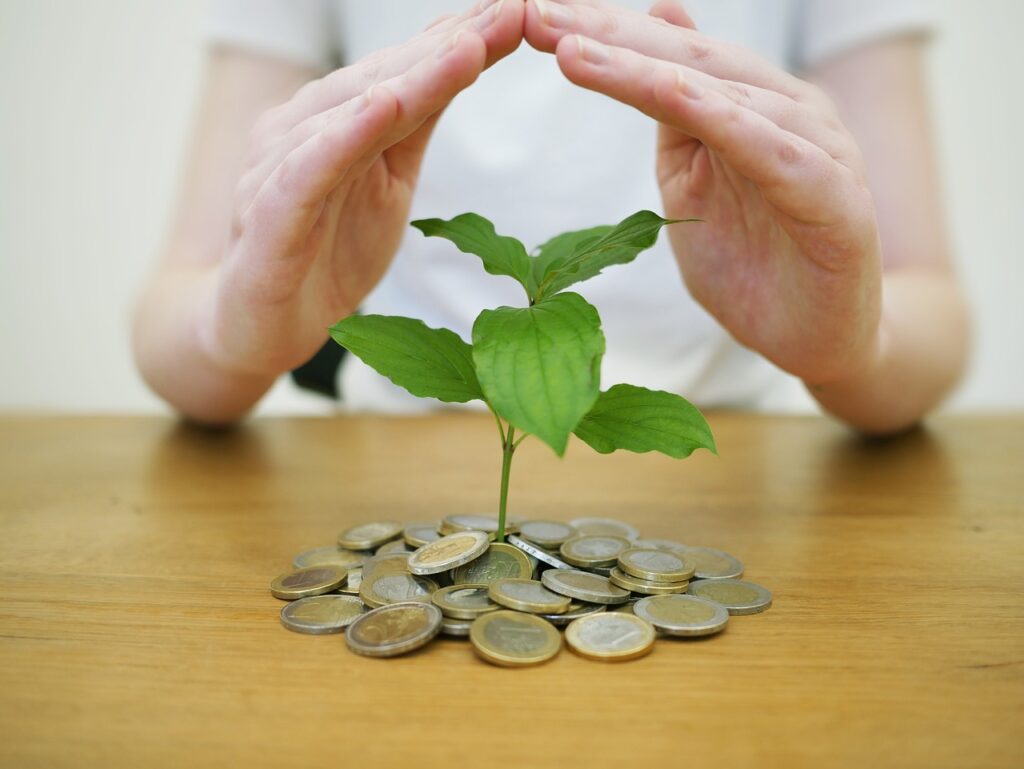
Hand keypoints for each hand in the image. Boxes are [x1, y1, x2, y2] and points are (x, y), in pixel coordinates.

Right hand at [201, 0, 524, 378]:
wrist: (262, 326)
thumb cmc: (326, 251)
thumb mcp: (388, 184)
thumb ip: (413, 125)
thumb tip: (461, 58)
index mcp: (337, 120)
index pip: (409, 72)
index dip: (465, 41)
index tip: (521, 11)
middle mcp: (304, 128)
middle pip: (385, 78)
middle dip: (451, 46)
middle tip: (513, 11)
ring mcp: (281, 167)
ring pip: (349, 113)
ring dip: (411, 78)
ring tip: (468, 47)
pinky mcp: (268, 215)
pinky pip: (307, 170)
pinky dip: (343, 137)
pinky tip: (382, 105)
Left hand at [525, 0, 883, 385]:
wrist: (817, 338)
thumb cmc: (752, 262)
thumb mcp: (693, 182)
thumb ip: (675, 113)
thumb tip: (659, 22)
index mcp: (750, 106)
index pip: (667, 58)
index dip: (602, 34)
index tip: (532, 15)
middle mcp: (787, 111)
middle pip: (690, 62)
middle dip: (611, 35)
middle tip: (538, 13)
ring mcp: (816, 148)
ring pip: (723, 96)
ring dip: (645, 70)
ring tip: (575, 50)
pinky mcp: (835, 198)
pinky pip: (772, 152)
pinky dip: (722, 120)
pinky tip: (669, 96)